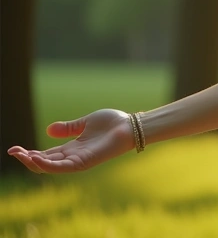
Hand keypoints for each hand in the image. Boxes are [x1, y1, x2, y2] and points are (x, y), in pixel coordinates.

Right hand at [7, 109, 135, 173]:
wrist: (131, 125)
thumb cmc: (113, 122)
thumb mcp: (85, 122)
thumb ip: (68, 127)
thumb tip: (48, 130)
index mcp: (73, 148)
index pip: (47, 155)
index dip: (30, 153)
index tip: (15, 149)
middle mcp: (74, 156)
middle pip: (45, 162)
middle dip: (27, 158)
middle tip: (12, 151)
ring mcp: (79, 160)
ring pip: (51, 167)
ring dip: (34, 162)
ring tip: (21, 155)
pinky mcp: (85, 162)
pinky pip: (63, 167)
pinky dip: (48, 165)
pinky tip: (36, 159)